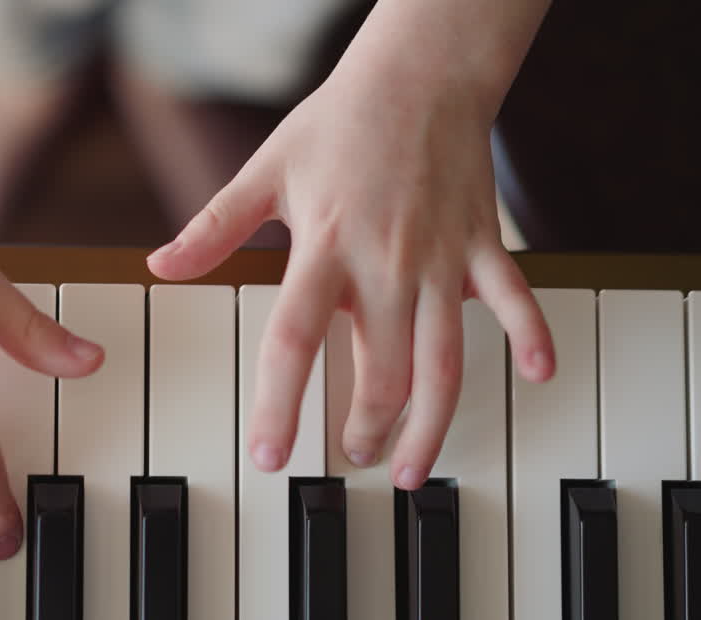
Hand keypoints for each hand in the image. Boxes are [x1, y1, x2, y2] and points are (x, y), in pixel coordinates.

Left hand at [146, 64, 553, 489]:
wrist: (420, 72)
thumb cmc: (341, 121)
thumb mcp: (265, 171)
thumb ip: (214, 227)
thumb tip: (161, 265)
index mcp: (325, 247)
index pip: (295, 341)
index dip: (280, 405)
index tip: (270, 457)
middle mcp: (386, 263)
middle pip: (380, 369)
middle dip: (364, 425)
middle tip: (348, 455)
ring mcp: (441, 259)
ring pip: (444, 359)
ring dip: (432, 421)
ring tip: (411, 465)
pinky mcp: (482, 245)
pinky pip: (514, 298)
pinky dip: (531, 336)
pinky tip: (539, 376)